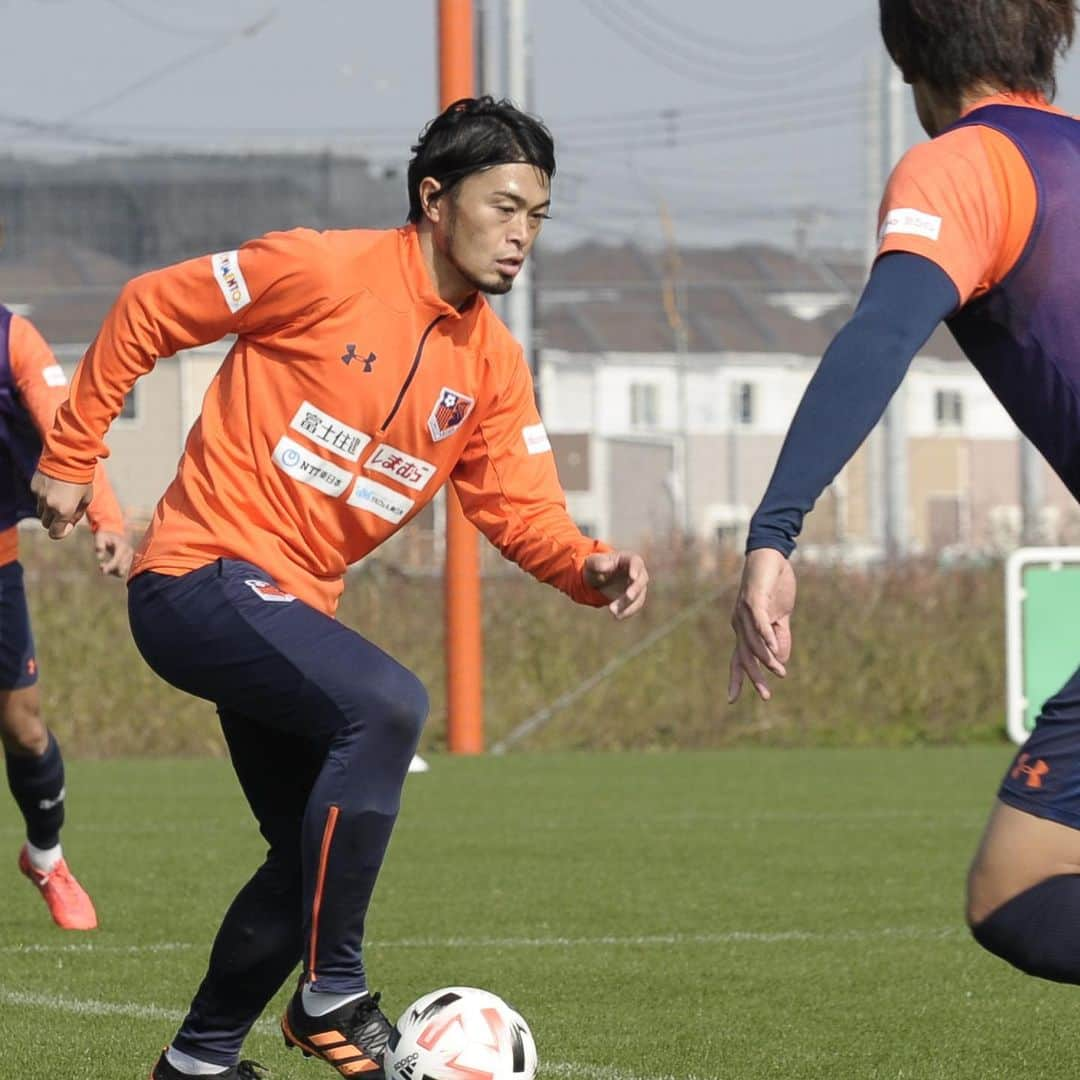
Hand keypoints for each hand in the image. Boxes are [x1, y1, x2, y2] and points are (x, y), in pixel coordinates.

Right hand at [31, 470, 92, 539]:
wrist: (69, 457)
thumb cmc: (82, 480)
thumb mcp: (86, 499)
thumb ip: (76, 515)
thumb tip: (68, 526)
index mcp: (64, 511)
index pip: (55, 533)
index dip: (61, 532)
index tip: (67, 526)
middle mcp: (49, 506)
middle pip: (46, 523)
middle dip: (54, 521)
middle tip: (64, 511)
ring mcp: (40, 496)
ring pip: (41, 512)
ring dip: (49, 509)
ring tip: (60, 497)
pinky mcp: (34, 487)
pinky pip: (38, 498)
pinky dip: (44, 497)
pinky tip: (54, 486)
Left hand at [93, 530, 132, 577]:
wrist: (115, 534)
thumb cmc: (106, 536)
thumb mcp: (100, 537)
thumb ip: (99, 545)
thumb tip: (100, 558)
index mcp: (122, 546)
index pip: (118, 559)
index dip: (111, 566)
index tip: (102, 570)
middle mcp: (128, 553)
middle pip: (122, 567)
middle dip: (111, 570)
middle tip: (101, 566)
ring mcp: (130, 558)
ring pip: (124, 571)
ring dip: (113, 572)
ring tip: (102, 566)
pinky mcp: (129, 562)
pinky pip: (124, 571)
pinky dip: (115, 572)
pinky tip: (108, 568)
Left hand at [583, 550, 648, 619]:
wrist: (596, 580)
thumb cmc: (595, 567)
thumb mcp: (591, 563)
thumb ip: (597, 562)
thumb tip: (607, 566)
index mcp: (628, 559)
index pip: (636, 562)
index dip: (635, 569)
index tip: (633, 577)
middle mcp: (637, 572)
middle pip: (641, 580)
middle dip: (636, 589)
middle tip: (628, 596)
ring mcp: (637, 586)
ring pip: (639, 596)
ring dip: (628, 604)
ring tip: (612, 610)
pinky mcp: (634, 599)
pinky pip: (634, 606)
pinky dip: (627, 612)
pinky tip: (617, 617)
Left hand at [729, 547, 796, 702]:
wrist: (771, 556)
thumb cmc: (774, 585)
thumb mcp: (781, 615)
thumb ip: (780, 636)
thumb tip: (781, 660)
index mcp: (744, 629)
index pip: (739, 658)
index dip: (736, 678)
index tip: (731, 700)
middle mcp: (740, 623)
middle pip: (745, 655)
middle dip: (754, 677)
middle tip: (765, 696)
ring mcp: (745, 611)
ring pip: (753, 642)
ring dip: (767, 658)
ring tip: (780, 672)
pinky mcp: (754, 599)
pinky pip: (759, 621)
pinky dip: (767, 636)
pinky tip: (774, 649)